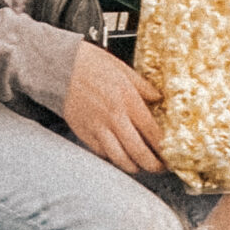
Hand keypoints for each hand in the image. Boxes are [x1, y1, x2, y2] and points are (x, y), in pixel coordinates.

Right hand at [62, 42, 166, 174]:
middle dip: (153, 165)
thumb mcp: (122, 68)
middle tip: (159, 167)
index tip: (170, 154)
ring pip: (120, 159)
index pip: (153, 132)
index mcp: (127, 100)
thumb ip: (143, 86)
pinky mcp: (84, 133)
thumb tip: (158, 97)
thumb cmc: (89, 63)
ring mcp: (98, 128)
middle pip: (139, 152)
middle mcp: (114, 117)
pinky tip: (119, 155)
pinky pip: (102, 153)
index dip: (164, 148)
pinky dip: (113, 158)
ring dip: (134, 166)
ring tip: (140, 166)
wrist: (60, 65)